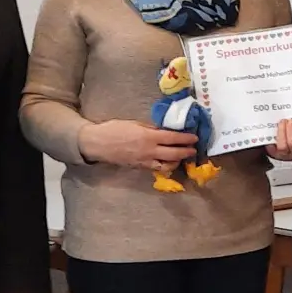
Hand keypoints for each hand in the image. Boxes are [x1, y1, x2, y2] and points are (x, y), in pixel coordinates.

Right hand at [77, 119, 196, 172]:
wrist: (97, 144)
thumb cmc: (114, 129)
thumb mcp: (134, 124)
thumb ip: (151, 128)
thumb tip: (164, 130)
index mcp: (148, 136)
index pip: (173, 138)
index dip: (185, 138)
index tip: (194, 138)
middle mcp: (149, 150)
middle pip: (174, 153)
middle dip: (186, 152)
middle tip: (194, 149)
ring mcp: (145, 161)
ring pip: (167, 165)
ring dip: (177, 161)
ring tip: (182, 157)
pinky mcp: (140, 167)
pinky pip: (156, 168)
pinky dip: (165, 166)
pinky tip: (168, 162)